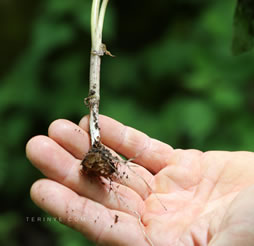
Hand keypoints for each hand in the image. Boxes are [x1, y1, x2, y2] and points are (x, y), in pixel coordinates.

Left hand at [26, 115, 253, 245]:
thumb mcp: (229, 245)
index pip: (107, 229)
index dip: (73, 209)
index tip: (40, 187)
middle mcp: (159, 222)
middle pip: (105, 193)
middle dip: (70, 169)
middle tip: (37, 145)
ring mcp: (170, 192)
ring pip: (120, 168)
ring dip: (89, 147)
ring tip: (57, 128)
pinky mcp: (184, 166)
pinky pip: (146, 149)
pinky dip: (122, 135)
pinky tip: (96, 122)